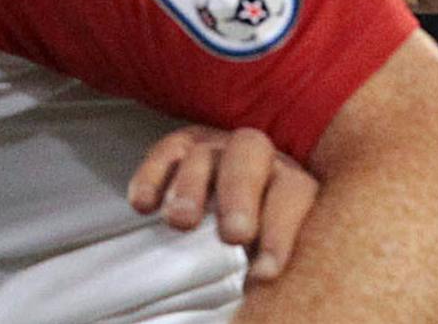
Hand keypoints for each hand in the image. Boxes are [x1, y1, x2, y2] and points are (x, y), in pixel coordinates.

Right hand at [129, 125, 319, 282]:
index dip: (282, 229)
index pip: (294, 192)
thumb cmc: (254, 246)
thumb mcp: (267, 252)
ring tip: (180, 221)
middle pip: (252, 154)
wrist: (225, 215)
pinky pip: (166, 153)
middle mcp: (256, 158)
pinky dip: (153, 176)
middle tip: (232, 234)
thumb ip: (266, 264)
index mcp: (288, 183)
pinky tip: (143, 205)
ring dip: (192, 186)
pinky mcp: (179, 148)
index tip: (265, 272)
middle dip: (241, 194)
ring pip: (205, 153)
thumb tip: (255, 289)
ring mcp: (216, 149)